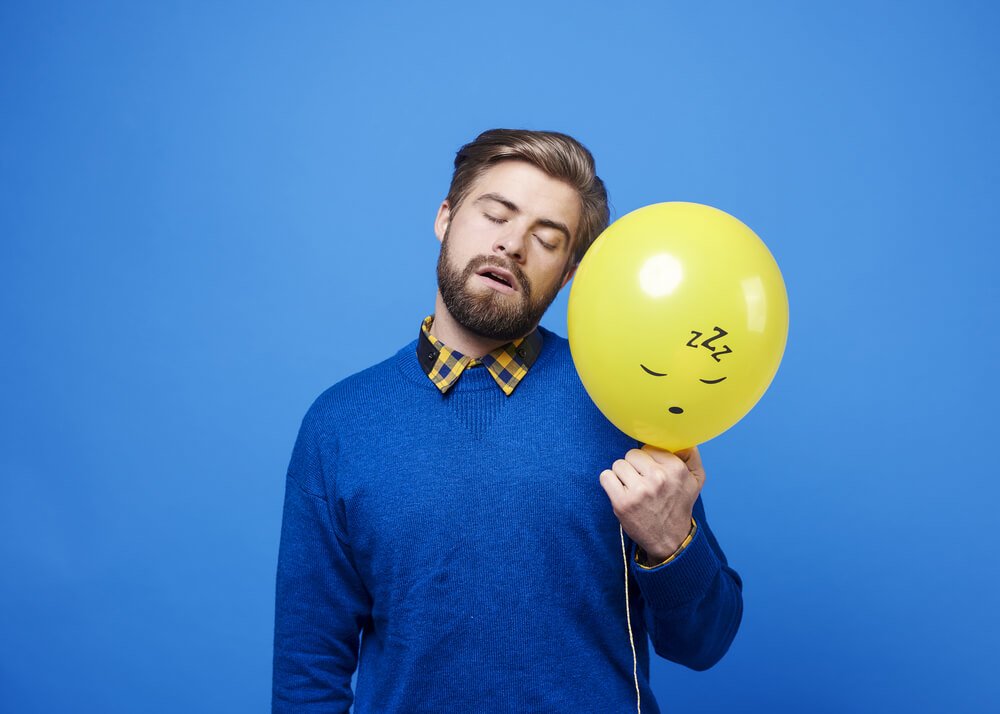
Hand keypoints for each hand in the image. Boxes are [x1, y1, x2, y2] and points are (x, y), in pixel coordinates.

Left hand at [599, 444, 705, 561]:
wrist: (670, 540)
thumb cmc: (679, 506)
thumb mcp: (696, 480)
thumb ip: (691, 455)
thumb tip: (682, 437)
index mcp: (676, 468)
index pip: (648, 447)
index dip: (648, 460)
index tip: (653, 473)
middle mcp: (658, 477)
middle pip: (631, 454)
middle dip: (634, 467)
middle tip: (642, 483)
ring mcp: (639, 491)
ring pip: (618, 464)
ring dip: (622, 476)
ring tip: (632, 489)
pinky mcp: (623, 503)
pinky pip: (606, 477)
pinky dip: (610, 483)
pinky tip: (620, 493)